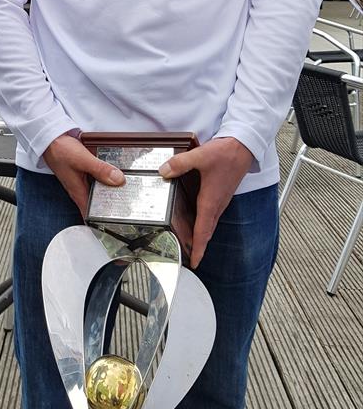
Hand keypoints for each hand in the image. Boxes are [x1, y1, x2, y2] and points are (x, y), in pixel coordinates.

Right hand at [43, 134, 124, 217]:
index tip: (116, 225)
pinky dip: (106, 177)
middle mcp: (80, 188)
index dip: (101, 224)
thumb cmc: (60, 150)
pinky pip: (97, 178)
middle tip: (129, 208)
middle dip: (112, 207)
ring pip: (99, 190)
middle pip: (98, 204)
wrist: (50, 138)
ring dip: (110, 190)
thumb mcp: (82, 159)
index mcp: (78, 192)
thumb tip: (118, 179)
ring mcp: (81, 180)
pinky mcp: (83, 171)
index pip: (90, 216)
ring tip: (127, 191)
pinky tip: (114, 172)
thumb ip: (100, 169)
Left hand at [159, 136, 253, 267]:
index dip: (198, 248)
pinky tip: (198, 219)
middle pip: (207, 231)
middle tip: (189, 257)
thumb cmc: (227, 153)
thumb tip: (163, 171)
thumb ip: (180, 163)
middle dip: (198, 245)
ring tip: (190, 243)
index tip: (195, 262)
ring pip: (210, 223)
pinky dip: (205, 222)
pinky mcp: (222, 193)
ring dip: (202, 235)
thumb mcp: (201, 155)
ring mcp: (221, 199)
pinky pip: (212, 213)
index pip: (203, 231)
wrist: (245, 146)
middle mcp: (217, 204)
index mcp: (210, 200)